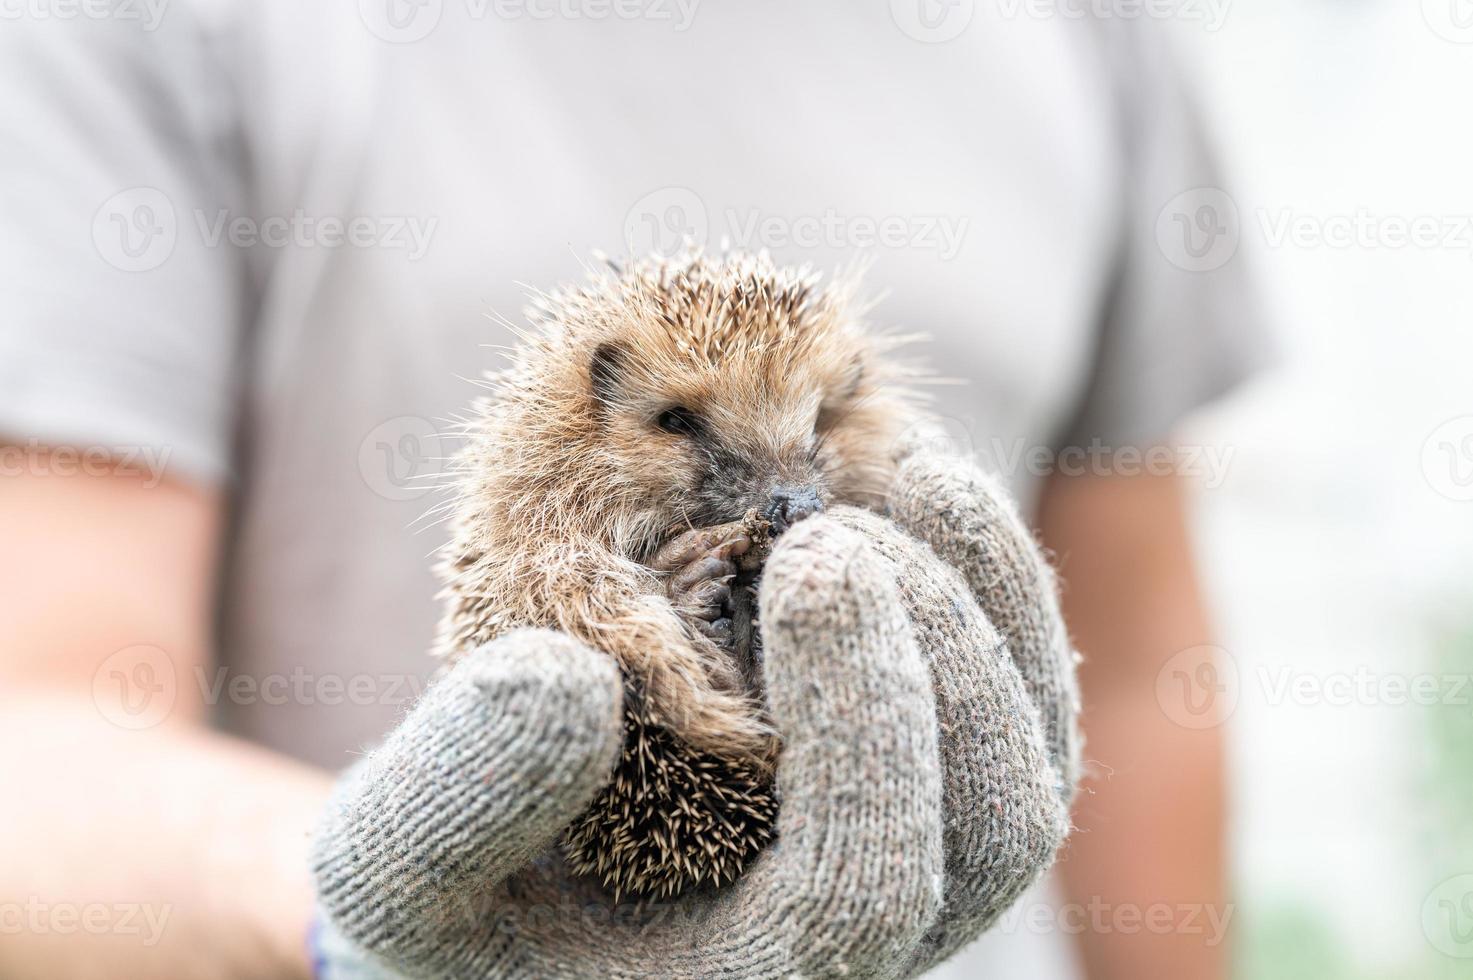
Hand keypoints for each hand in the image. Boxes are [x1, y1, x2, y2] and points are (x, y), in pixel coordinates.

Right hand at [312, 457, 1076, 978]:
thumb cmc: (454, 894)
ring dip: (990, 604)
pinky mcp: (928, 773)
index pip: (869, 887)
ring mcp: (921, 855)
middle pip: (996, 823)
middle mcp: (870, 936)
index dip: (865, 727)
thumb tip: (570, 682)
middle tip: (835, 531)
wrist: (514, 878)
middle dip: (937, 655)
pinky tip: (925, 479)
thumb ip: (453, 799)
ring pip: (1033, 754)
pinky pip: (1021, 692)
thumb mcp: (392, 865)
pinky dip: (997, 581)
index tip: (810, 563)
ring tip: (906, 476)